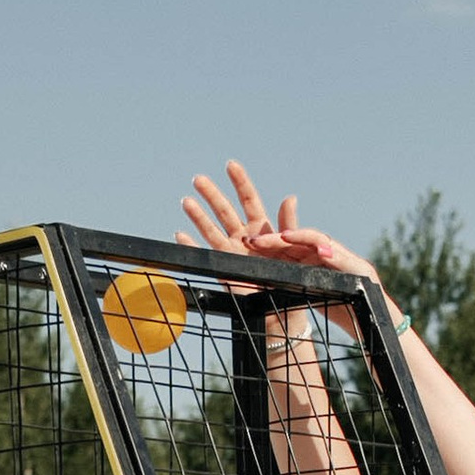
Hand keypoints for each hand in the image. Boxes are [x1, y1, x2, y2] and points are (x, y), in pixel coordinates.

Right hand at [181, 160, 375, 315]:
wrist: (284, 309)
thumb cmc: (292, 279)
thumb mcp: (294, 248)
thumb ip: (289, 225)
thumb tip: (290, 198)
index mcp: (261, 229)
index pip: (249, 199)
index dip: (240, 182)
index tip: (231, 165)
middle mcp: (243, 238)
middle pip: (224, 210)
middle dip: (211, 194)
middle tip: (198, 179)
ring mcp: (231, 253)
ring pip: (211, 229)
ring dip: (198, 215)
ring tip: (186, 201)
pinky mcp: (224, 269)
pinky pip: (205, 256)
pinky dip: (191, 246)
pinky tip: (180, 235)